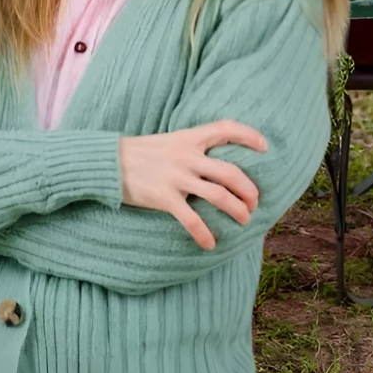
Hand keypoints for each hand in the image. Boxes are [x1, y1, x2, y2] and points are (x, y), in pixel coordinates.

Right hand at [118, 120, 268, 250]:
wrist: (107, 162)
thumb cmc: (140, 153)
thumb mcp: (169, 141)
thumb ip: (191, 148)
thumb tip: (214, 162)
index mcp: (189, 138)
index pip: (226, 128)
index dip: (249, 135)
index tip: (265, 147)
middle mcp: (187, 156)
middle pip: (230, 172)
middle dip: (248, 189)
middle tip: (255, 202)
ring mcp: (176, 177)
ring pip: (218, 195)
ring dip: (236, 210)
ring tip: (244, 220)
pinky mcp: (164, 197)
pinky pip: (191, 219)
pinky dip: (204, 234)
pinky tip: (210, 244)